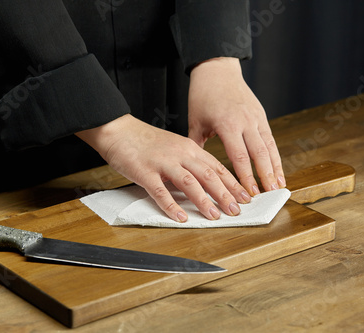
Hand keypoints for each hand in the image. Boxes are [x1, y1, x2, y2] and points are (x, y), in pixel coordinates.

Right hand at [76, 114, 251, 221]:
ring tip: (215, 216)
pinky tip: (181, 217)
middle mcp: (179, 154)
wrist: (118, 130)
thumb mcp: (173, 146)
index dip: (233, 184)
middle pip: (208, 175)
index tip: (245, 197)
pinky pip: (160, 191)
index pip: (217, 167)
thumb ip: (189, 162)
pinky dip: (172, 206)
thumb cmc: (144, 140)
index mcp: (188, 148)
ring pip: (189, 182)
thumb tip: (205, 182)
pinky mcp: (145, 172)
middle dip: (225, 194)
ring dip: (204, 201)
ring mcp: (162, 163)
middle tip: (236, 211)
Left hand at [188, 57, 285, 194]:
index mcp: (227, 124)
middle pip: (258, 154)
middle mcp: (245, 122)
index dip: (245, 177)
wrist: (217, 70)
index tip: (249, 193)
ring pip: (269, 147)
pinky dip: (275, 155)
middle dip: (264, 176)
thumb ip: (197, 145)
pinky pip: (270, 139)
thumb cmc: (203, 95)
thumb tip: (194, 168)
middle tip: (268, 196)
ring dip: (274, 168)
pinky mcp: (261, 115)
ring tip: (279, 187)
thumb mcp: (195, 121)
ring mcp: (255, 118)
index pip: (239, 156)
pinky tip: (277, 169)